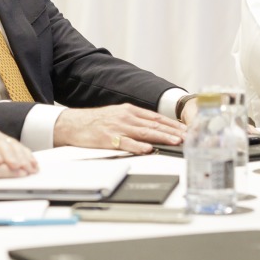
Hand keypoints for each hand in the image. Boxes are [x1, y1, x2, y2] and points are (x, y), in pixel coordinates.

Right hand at [53, 103, 186, 152]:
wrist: (72, 123)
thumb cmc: (95, 121)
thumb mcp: (117, 115)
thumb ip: (135, 120)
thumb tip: (154, 128)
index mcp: (129, 111)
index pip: (156, 118)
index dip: (173, 124)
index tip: (186, 130)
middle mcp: (126, 117)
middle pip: (154, 124)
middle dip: (173, 131)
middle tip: (188, 137)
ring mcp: (118, 128)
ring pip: (144, 133)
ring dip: (162, 137)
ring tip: (175, 142)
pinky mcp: (108, 139)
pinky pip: (126, 143)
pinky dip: (138, 146)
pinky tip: (148, 149)